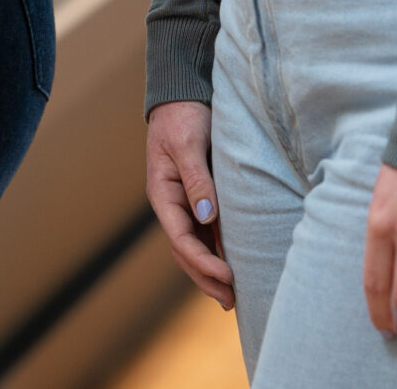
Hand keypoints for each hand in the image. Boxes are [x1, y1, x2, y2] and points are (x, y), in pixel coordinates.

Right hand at [147, 101, 234, 309]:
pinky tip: (232, 267)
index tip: (227, 277)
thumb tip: (207, 216)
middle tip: (232, 301)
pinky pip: (206, 234)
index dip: (202, 262)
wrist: (182, 95)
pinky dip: (217, 254)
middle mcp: (173, 204)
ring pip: (195, 247)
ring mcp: (186, 203)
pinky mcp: (201, 198)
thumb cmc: (183, 115)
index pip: (180, 238)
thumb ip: (197, 178)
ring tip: (233, 295)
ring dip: (210, 272)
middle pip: (185, 251)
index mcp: (163, 193)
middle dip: (206, 277)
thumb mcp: (188, 142)